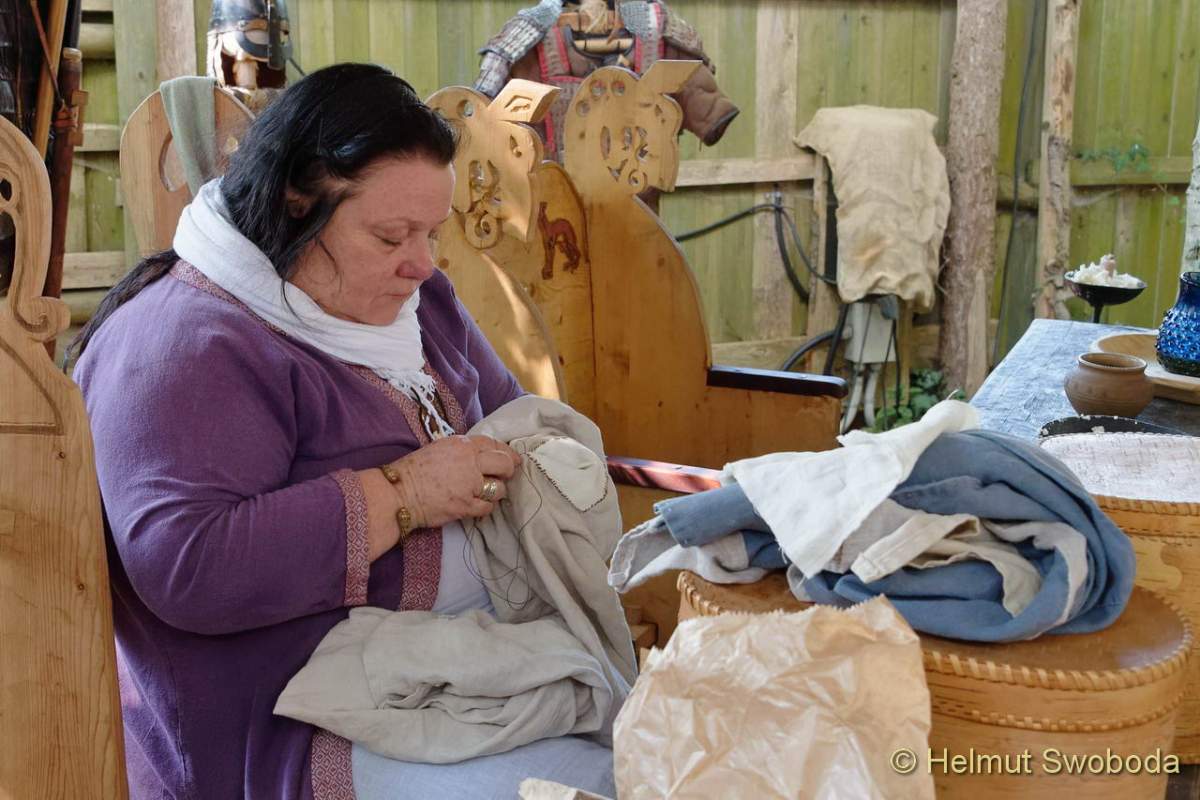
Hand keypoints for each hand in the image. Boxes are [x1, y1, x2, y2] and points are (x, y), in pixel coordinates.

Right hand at [388, 435, 521, 528]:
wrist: (398, 493)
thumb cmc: (414, 470)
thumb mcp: (440, 449)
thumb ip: (463, 451)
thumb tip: (484, 457)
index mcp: (462, 444)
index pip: (494, 444)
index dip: (507, 452)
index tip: (513, 459)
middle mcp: (469, 461)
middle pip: (504, 464)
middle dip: (509, 470)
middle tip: (505, 476)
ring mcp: (469, 485)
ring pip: (499, 489)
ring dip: (496, 492)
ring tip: (486, 493)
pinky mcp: (466, 505)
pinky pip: (488, 507)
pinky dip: (485, 507)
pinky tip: (477, 505)